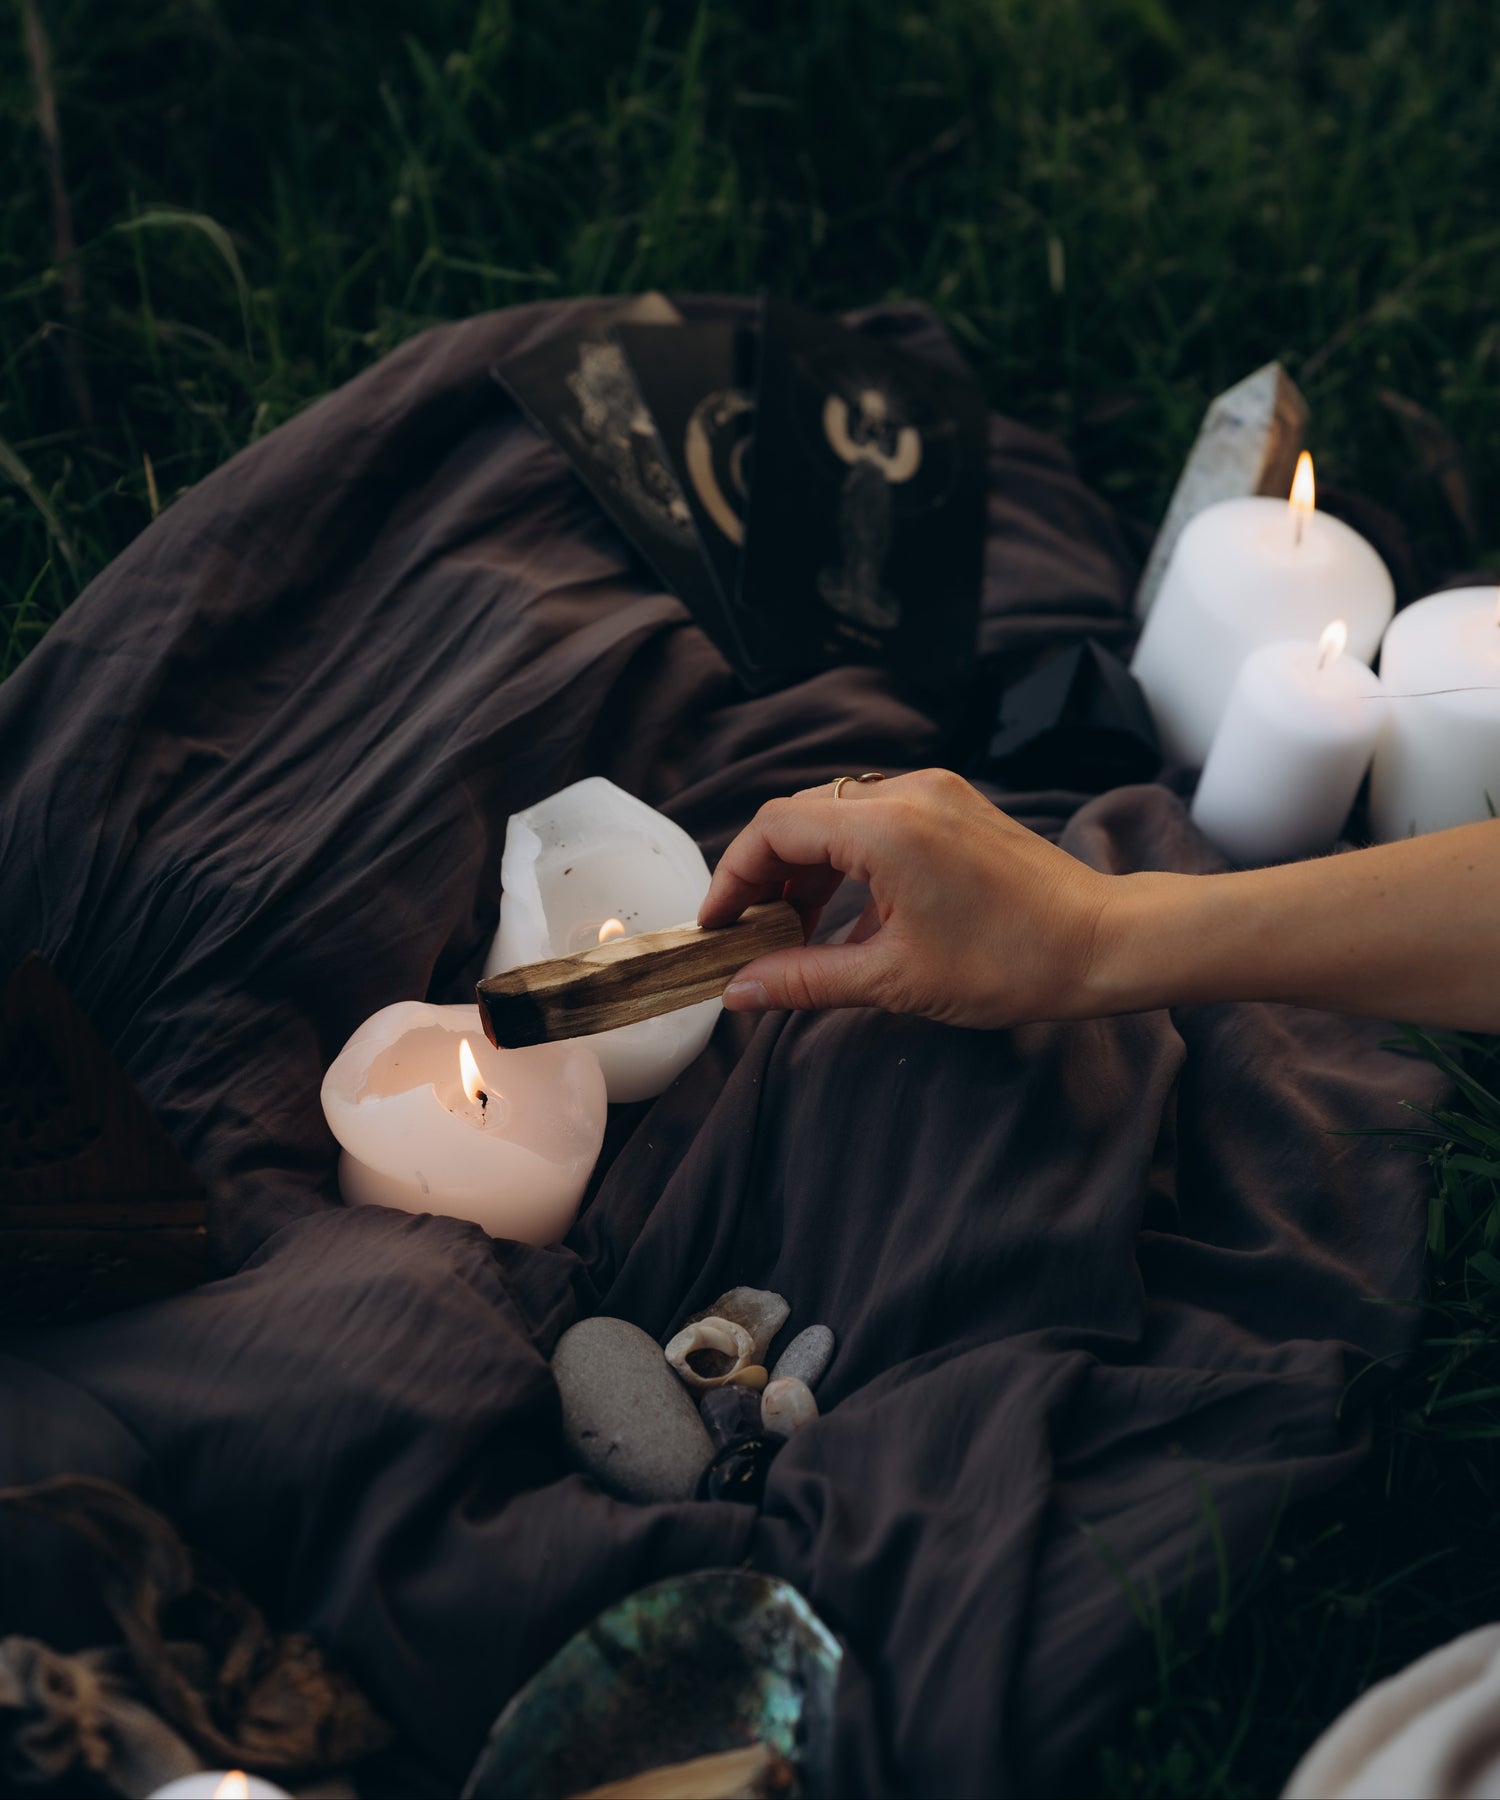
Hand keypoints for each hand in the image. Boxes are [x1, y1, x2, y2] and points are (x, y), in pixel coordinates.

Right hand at [698, 768, 1119, 1027]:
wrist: (1104, 943)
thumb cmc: (1013, 963)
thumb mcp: (896, 979)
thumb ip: (805, 979)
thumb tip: (739, 990)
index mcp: (887, 829)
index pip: (774, 828)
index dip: (733, 876)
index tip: (719, 925)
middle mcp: (907, 793)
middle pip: (800, 816)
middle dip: (764, 873)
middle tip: (750, 932)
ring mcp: (935, 793)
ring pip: (836, 815)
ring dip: (805, 868)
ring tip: (795, 929)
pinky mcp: (954, 805)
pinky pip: (877, 821)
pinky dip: (846, 861)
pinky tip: (847, 916)